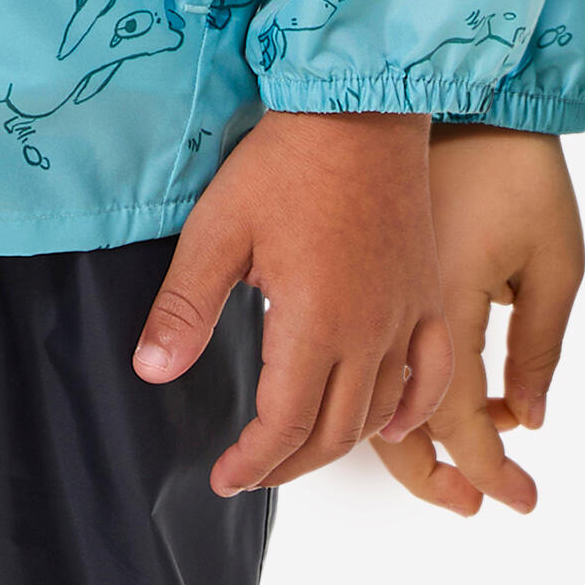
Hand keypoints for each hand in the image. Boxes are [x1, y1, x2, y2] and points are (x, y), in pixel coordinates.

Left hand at [133, 111, 446, 497]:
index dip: (253, 463)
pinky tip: (390, 423)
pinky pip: (431, 371)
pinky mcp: (426, 291)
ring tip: (300, 445)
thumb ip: (185, 307)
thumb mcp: (219, 230)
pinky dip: (413, 409)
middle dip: (288, 464)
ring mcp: (406, 313)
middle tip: (251, 469)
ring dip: (340, 442)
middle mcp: (370, 330)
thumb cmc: (287, 162)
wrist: (359, 107)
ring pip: (381, 412)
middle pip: (334, 433)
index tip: (224, 476)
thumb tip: (152, 371)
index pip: (285, 426)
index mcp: (316, 323)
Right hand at [372, 123, 584, 517]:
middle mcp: (397, 316)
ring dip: (415, 442)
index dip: (487, 469)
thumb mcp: (556, 260)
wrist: (450, 92)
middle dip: (440, 476)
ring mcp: (377, 298)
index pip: (456, 424)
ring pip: (376, 399)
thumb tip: (526, 417)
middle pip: (397, 430)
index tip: (516, 500)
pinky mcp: (372, 279)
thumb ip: (540, 347)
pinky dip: (401, 392)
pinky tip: (436, 396)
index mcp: (445, 311)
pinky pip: (373, 357)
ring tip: (460, 465)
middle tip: (478, 502)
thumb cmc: (516, 166)